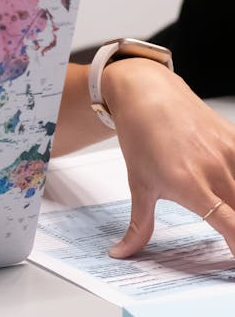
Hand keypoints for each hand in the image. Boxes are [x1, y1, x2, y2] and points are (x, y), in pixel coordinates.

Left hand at [103, 57, 234, 256]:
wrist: (145, 92)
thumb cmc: (140, 135)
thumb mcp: (139, 184)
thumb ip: (139, 225)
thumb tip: (122, 253)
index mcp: (190, 185)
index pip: (232, 228)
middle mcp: (214, 169)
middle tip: (229, 235)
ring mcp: (228, 152)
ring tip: (224, 206)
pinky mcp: (234, 138)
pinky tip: (228, 185)